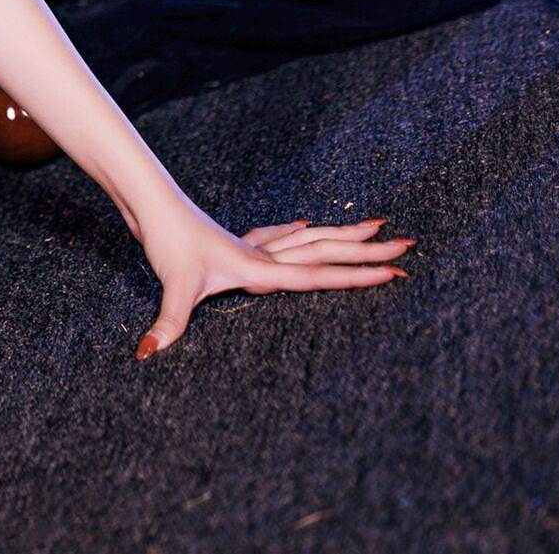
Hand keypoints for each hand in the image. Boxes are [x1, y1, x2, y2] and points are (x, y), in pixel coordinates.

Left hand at [131, 205, 414, 358]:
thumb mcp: (171, 287)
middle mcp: (264, 254)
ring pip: (310, 238)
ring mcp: (251, 244)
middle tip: (409, 243)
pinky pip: (277, 235)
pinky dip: (295, 231)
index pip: (319, 275)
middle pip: (327, 250)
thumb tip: (149, 354)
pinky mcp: (236, 240)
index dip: (357, 277)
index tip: (394, 272)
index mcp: (260, 268)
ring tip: (376, 225)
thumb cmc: (167, 242)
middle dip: (368, 250)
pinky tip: (304, 224)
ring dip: (343, 234)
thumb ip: (169, 323)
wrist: (151, 202)